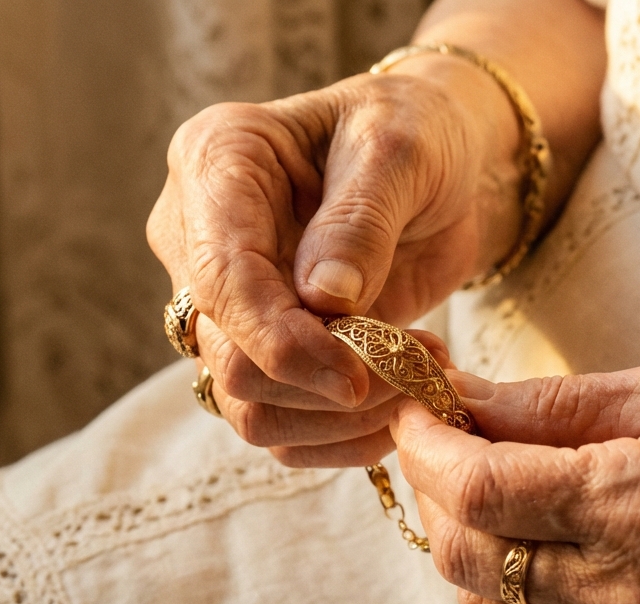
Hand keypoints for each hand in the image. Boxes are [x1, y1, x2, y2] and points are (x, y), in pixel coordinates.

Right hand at [147, 58, 520, 466]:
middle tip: (418, 369)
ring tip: (422, 374)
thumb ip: (359, 220)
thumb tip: (323, 300)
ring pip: (247, 405)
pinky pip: (281, 426)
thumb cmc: (415, 131)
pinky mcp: (264, 350)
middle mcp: (199, 239)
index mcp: (214, 163)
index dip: (282, 340)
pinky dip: (344, 434)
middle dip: (324, 383)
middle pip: (226, 355)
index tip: (357, 375)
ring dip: (340, 417)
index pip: (221, 278)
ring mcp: (226, 303)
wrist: (441, 162)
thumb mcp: (400, 150)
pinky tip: (403, 401)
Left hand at [392, 356, 639, 603]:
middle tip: (438, 434)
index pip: (483, 491)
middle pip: (468, 556)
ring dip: (464, 539)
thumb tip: (462, 396)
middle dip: (431, 489)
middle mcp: (633, 595)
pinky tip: (533, 534)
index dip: (426, 445)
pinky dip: (510, 584)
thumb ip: (558, 404)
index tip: (413, 402)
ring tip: (483, 479)